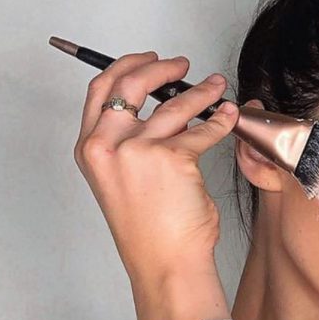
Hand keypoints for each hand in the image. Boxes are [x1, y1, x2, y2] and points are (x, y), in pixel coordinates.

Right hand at [74, 52, 238, 284]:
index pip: (100, 91)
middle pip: (131, 84)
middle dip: (160, 67)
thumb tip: (163, 110)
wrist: (166, 261)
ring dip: (202, 90)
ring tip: (218, 86)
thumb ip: (131, 142)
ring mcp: (137, 150)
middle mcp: (106, 146)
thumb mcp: (123, 179)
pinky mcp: (172, 157)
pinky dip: (221, 121)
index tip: (147, 59)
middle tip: (182, 65)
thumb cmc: (150, 227)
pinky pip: (203, 129)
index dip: (125, 66)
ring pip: (175, 104)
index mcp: (90, 150)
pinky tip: (228, 117)